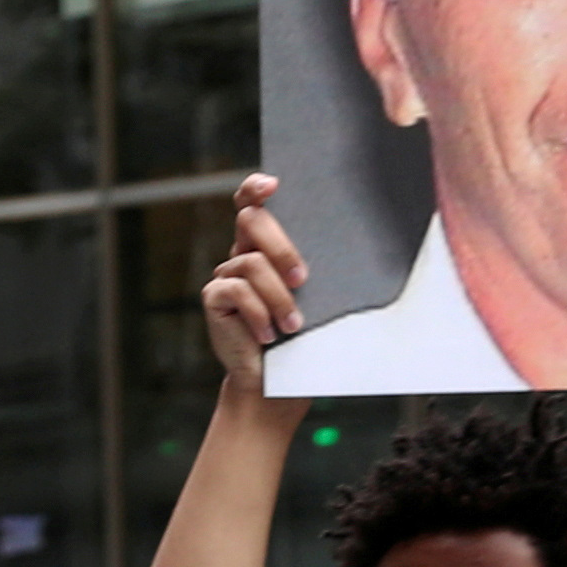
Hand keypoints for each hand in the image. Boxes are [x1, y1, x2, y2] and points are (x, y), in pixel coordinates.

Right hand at [201, 174, 309, 397]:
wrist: (279, 381)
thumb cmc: (305, 337)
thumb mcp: (316, 296)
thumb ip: (313, 269)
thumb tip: (352, 241)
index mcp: (267, 245)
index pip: (253, 204)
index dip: (256, 188)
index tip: (273, 184)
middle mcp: (242, 253)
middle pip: (251, 222)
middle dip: (281, 247)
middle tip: (304, 278)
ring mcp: (226, 275)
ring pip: (251, 263)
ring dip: (279, 297)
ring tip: (293, 325)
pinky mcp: (214, 297)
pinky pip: (237, 291)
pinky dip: (259, 314)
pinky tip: (268, 335)